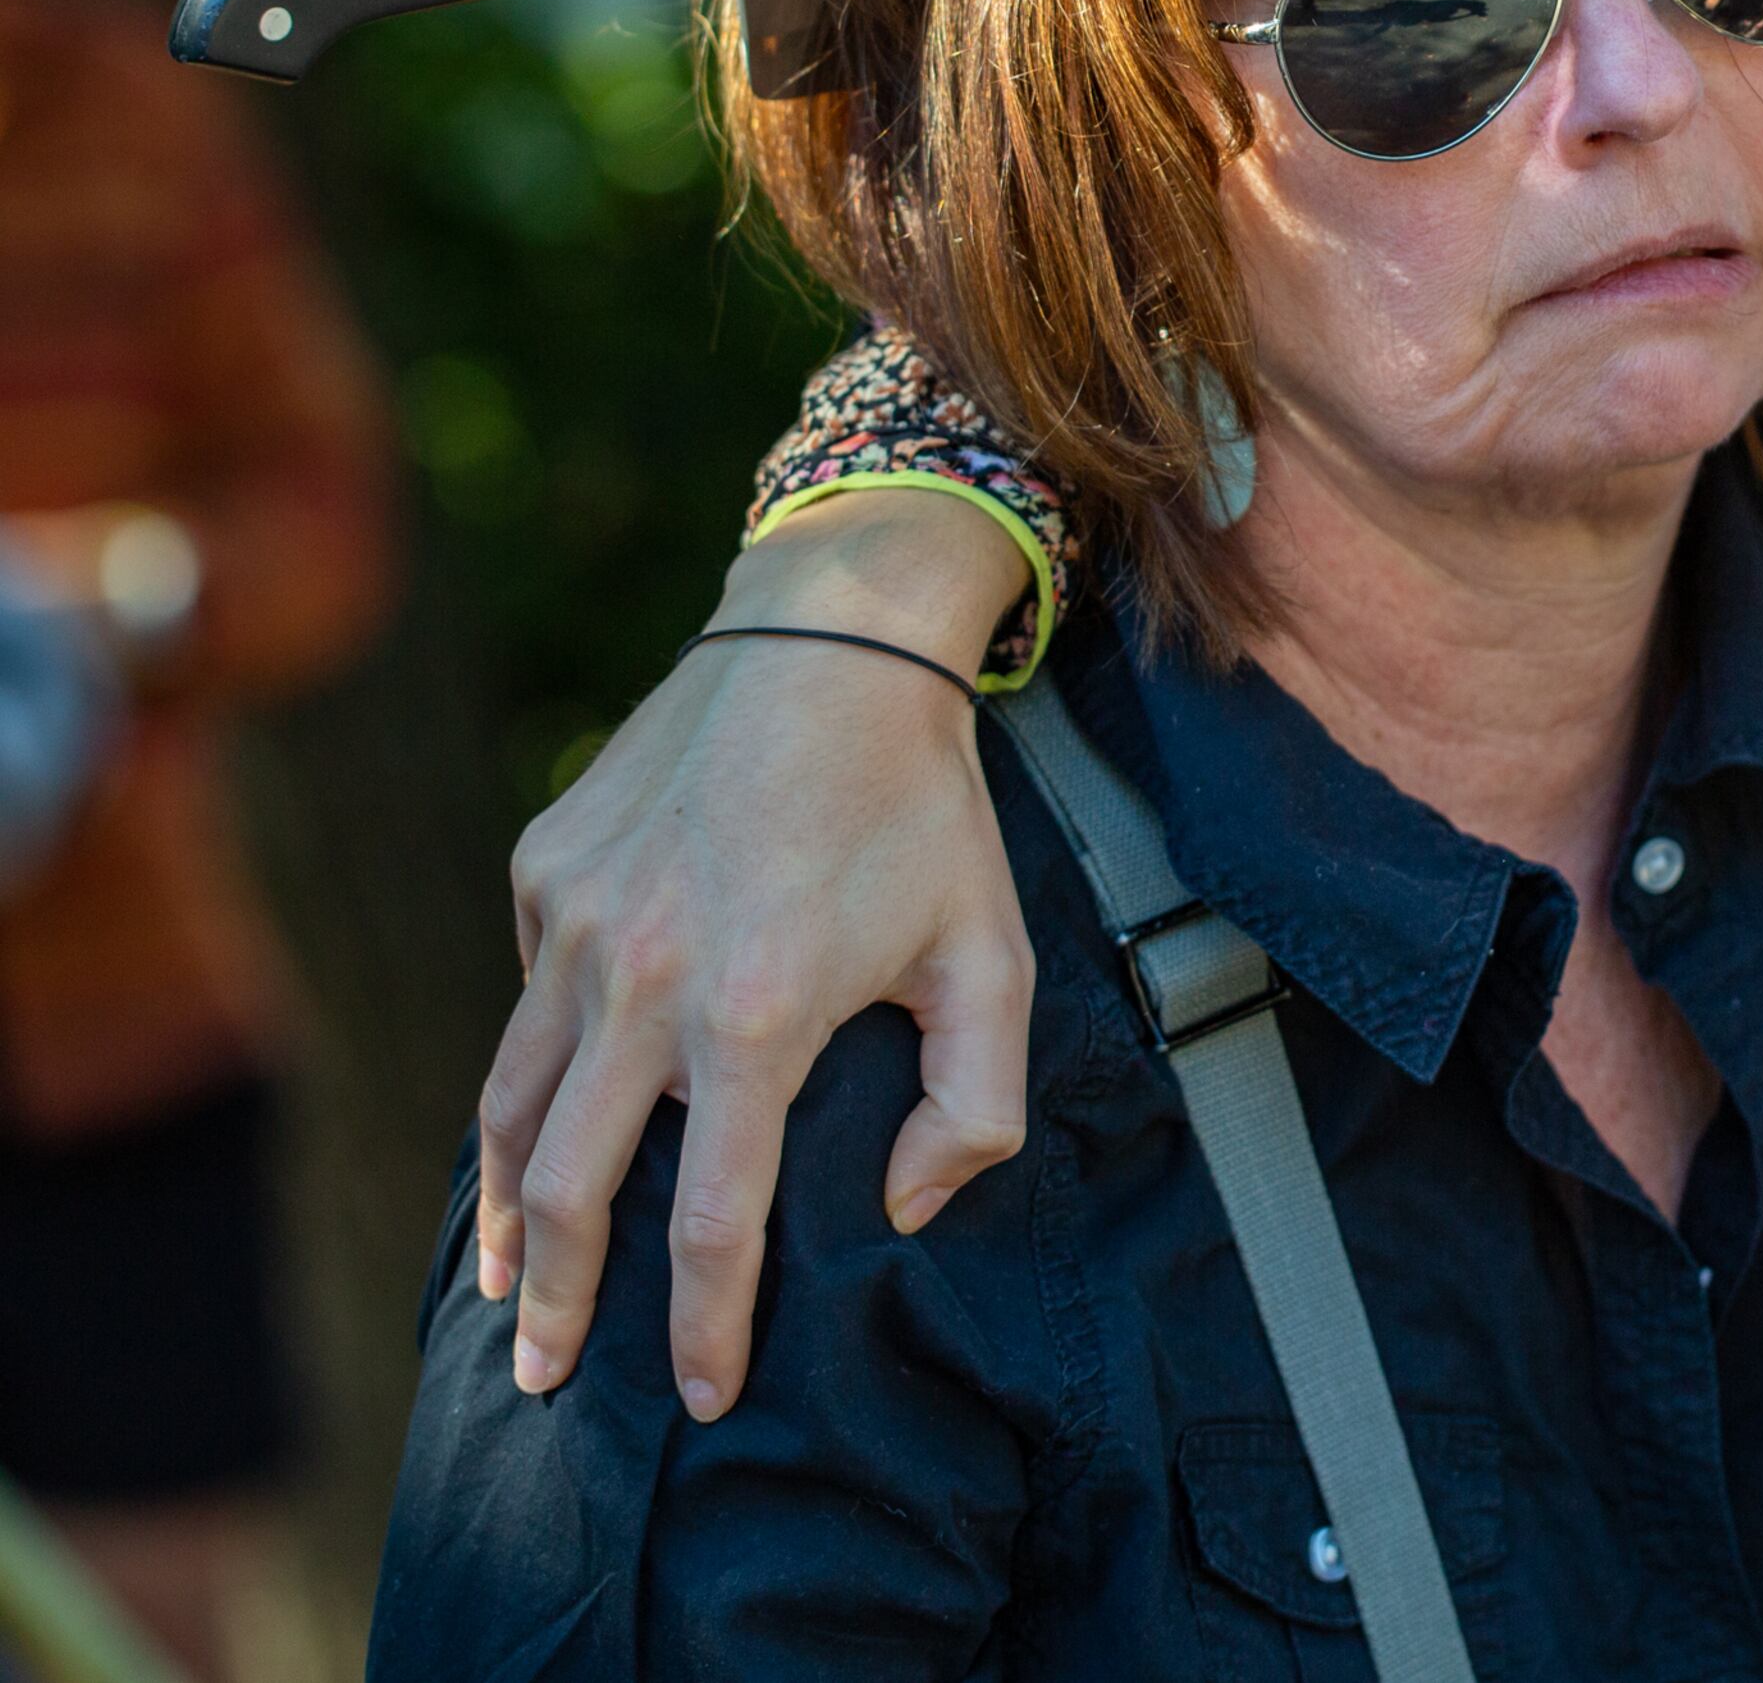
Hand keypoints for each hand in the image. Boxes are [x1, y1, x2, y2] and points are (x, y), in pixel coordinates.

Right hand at [479, 488, 1037, 1417]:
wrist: (831, 641)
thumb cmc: (922, 809)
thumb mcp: (990, 956)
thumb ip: (973, 1105)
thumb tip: (899, 1208)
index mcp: (754, 1015)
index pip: (712, 1220)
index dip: (703, 1324)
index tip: (701, 1392)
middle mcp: (642, 979)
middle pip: (566, 1186)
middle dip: (555, 1301)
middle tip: (546, 1373)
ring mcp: (576, 925)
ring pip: (510, 1104)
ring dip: (501, 1212)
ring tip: (505, 1284)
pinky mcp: (544, 872)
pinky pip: (529, 1001)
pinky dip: (527, 1076)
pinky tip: (544, 1120)